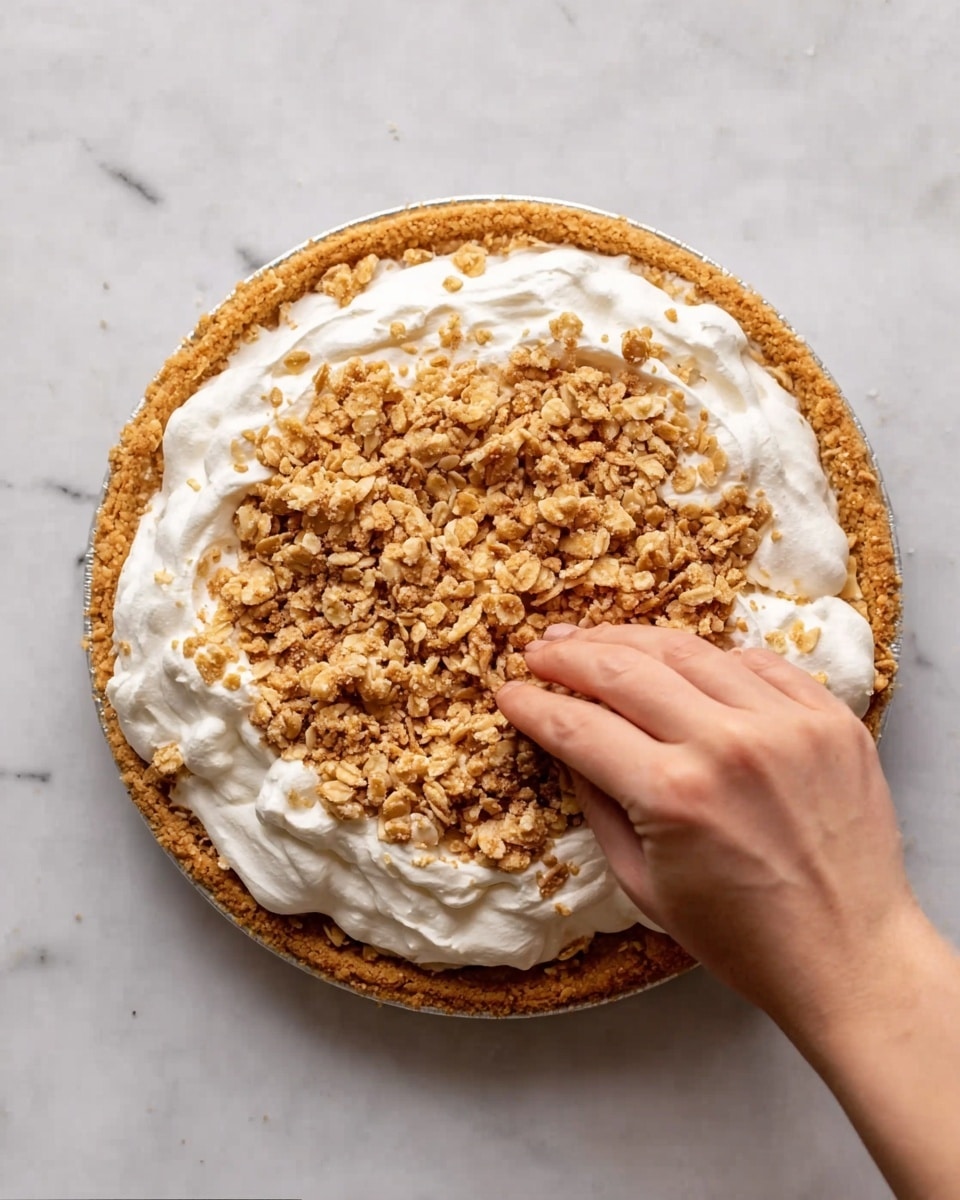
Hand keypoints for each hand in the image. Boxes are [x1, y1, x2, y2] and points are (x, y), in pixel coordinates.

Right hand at [496, 622, 915, 1029]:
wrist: (851, 957)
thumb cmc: (741, 939)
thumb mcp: (643, 886)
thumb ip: (598, 805)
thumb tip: (567, 743)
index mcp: (674, 797)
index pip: (580, 727)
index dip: (534, 706)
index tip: (509, 693)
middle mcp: (729, 745)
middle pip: (624, 670)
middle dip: (569, 655)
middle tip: (540, 651)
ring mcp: (786, 724)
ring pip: (687, 650)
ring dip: (628, 639)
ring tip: (593, 638)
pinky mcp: (829, 717)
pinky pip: (754, 663)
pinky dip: (708, 658)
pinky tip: (678, 661)